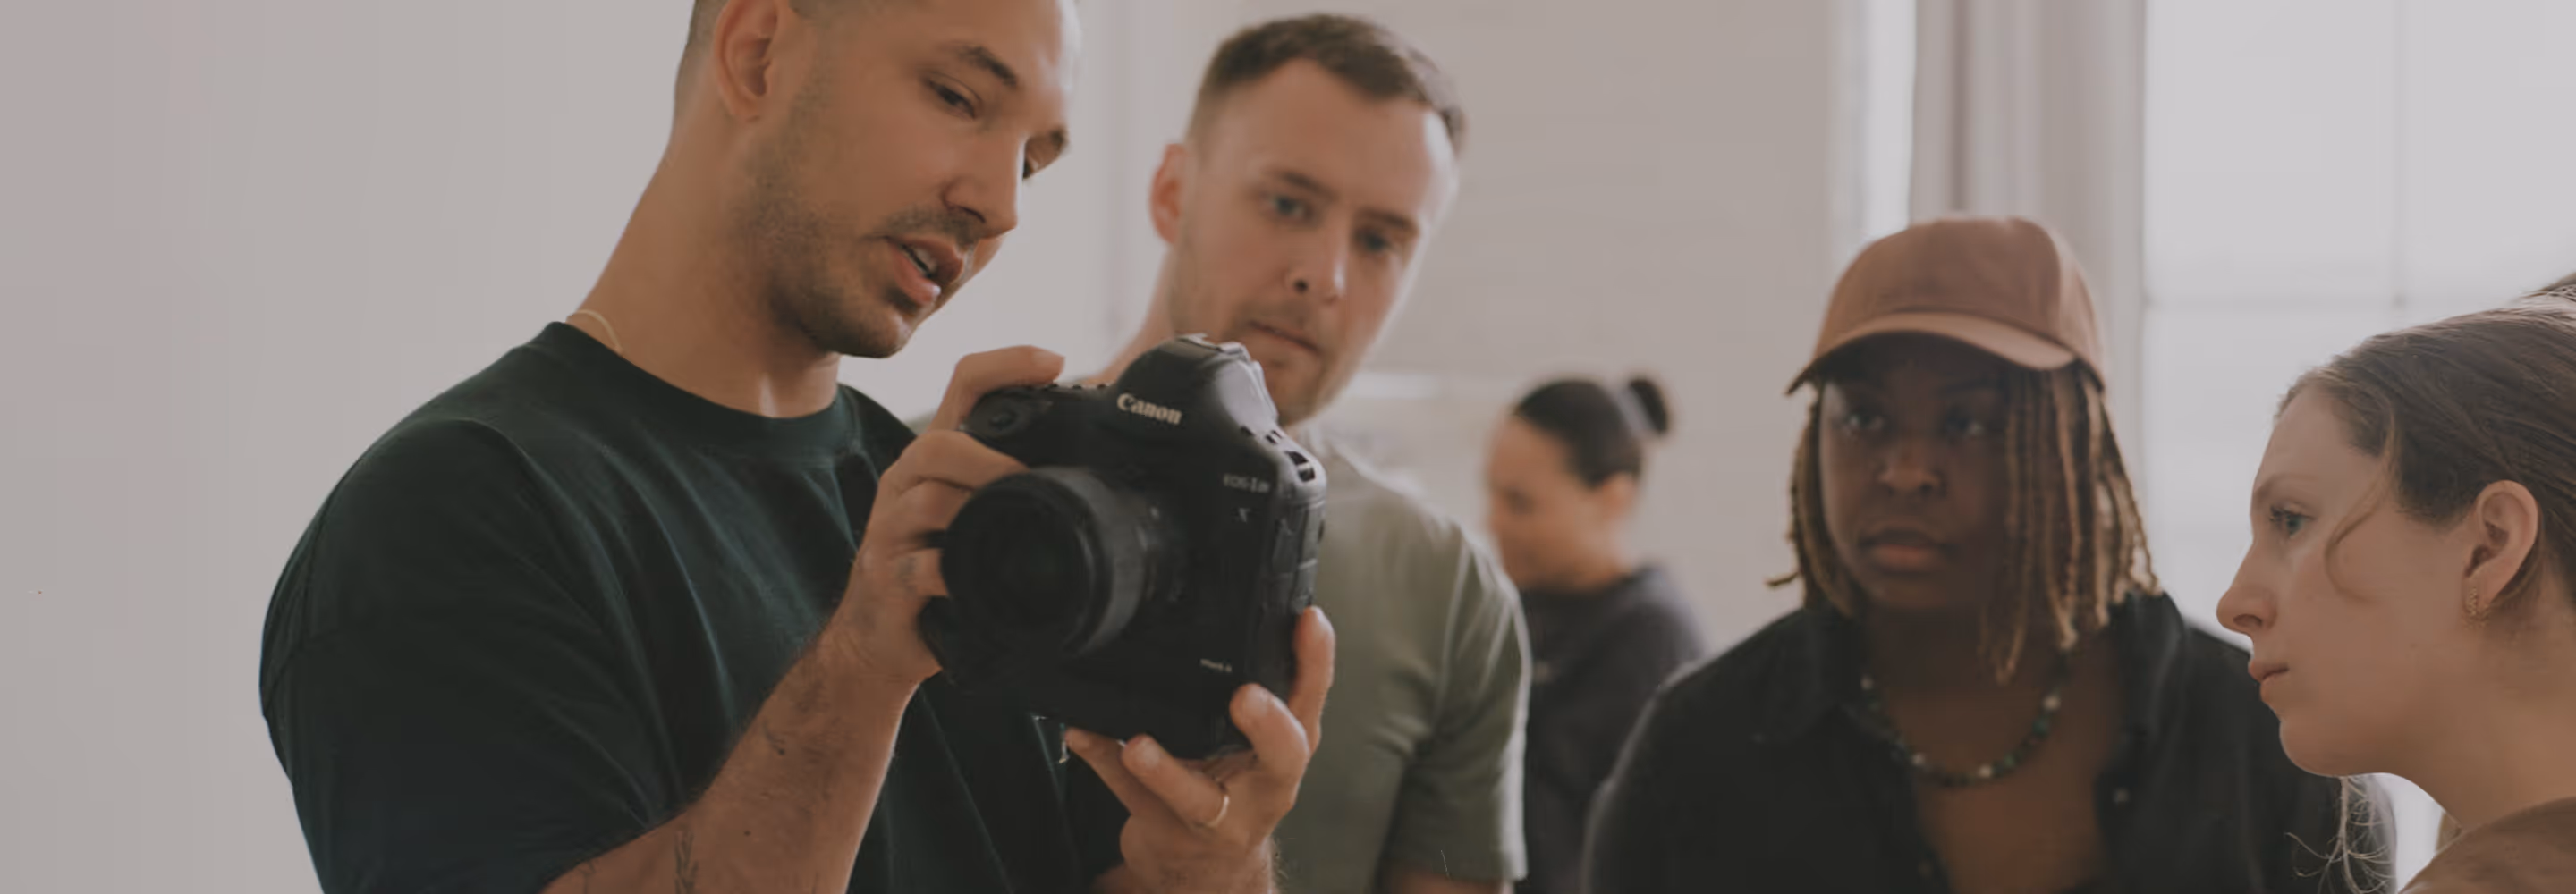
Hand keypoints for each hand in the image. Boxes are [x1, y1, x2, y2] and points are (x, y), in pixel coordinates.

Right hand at [835, 346, 1063, 686]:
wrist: (879, 636)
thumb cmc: (936, 568)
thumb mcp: (972, 514)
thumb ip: (1012, 484)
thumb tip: (1093, 469)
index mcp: (934, 459)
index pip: (962, 385)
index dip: (1006, 364)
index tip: (1056, 361)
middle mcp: (906, 483)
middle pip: (938, 443)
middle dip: (990, 459)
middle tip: (1031, 481)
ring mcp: (890, 530)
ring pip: (926, 498)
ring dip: (975, 508)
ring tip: (1012, 525)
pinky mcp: (887, 577)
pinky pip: (918, 567)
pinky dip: (950, 572)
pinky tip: (973, 581)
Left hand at [1070, 607, 1336, 893]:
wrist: (1209, 869)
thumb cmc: (1236, 786)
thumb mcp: (1261, 742)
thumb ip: (1263, 686)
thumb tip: (1243, 601)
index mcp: (1290, 748)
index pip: (1313, 698)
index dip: (1318, 659)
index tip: (1308, 619)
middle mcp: (1266, 786)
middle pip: (1282, 757)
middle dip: (1268, 725)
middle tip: (1246, 696)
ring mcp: (1219, 819)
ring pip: (1195, 797)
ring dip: (1167, 771)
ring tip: (1139, 746)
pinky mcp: (1169, 833)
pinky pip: (1130, 796)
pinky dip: (1103, 760)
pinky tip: (1082, 733)